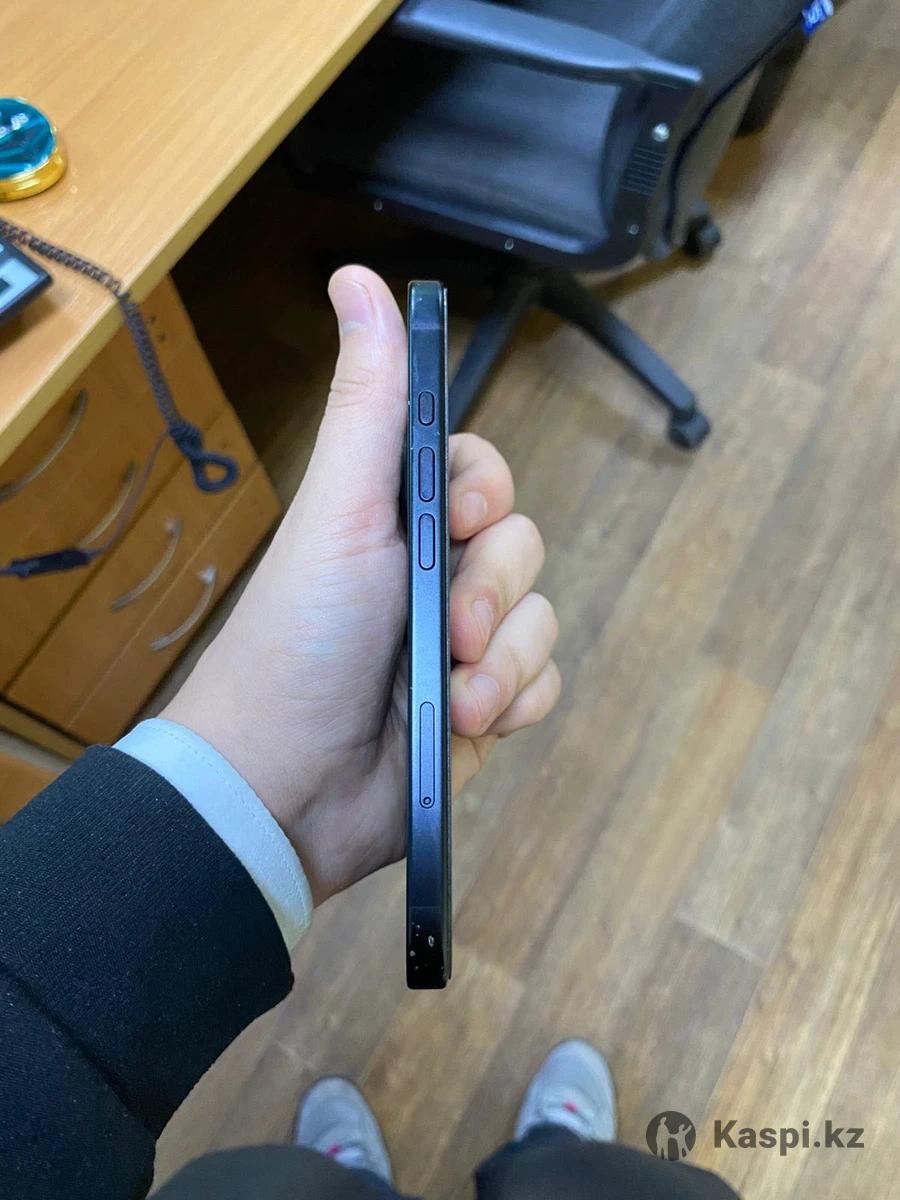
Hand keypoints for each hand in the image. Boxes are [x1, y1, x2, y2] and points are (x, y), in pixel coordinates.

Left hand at [162, 267, 559, 903]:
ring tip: (455, 698)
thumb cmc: (298, 640)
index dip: (485, 492)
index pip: (479, 475)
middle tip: (450, 629)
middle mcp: (432, 577)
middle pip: (522, 545)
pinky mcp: (485, 709)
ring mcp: (461, 646)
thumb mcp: (341, 511)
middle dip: (495, 591)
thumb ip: (370, 404)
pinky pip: (544, 683)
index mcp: (394, 523)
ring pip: (542, 619)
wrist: (287, 786)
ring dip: (505, 661)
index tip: (461, 517)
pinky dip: (514, 702)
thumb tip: (358, 278)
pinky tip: (469, 725)